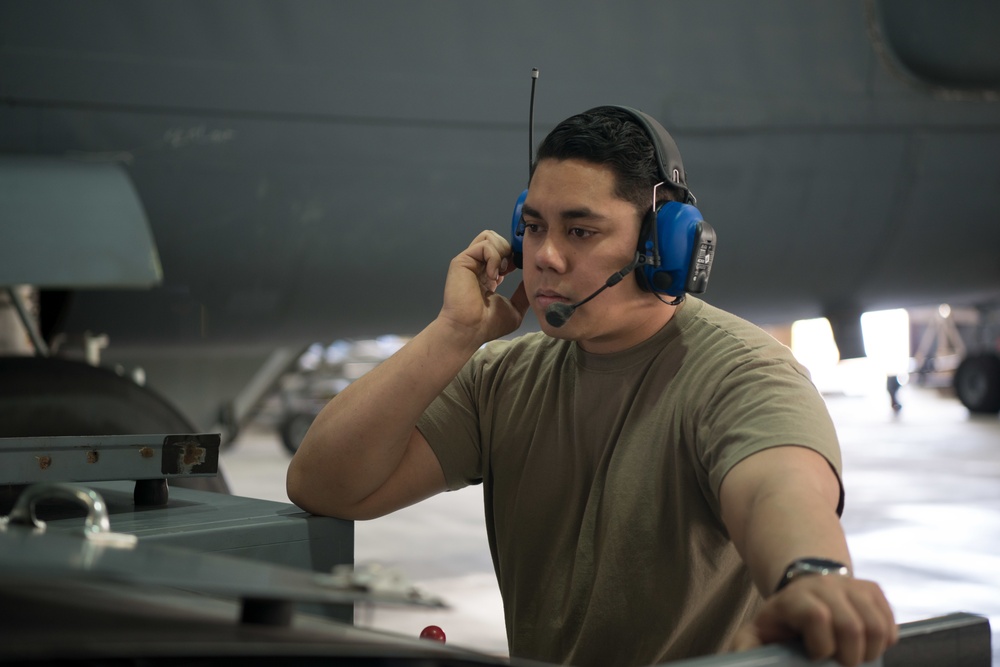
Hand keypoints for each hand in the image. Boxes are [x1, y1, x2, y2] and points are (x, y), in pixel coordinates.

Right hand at [438, 230, 528, 343]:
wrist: (470, 331)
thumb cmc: (488, 325)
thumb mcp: (514, 308)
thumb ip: (522, 293)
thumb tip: (533, 281)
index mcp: (488, 274)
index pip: (501, 250)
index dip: (513, 254)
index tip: (518, 269)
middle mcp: (478, 265)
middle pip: (495, 238)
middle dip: (508, 249)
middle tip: (510, 269)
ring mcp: (469, 262)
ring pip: (489, 236)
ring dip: (501, 251)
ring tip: (500, 272)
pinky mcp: (462, 261)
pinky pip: (484, 245)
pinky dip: (494, 257)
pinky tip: (493, 276)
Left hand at [729, 575, 897, 665]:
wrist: (803, 591)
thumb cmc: (782, 621)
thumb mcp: (758, 632)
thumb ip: (747, 646)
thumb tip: (741, 660)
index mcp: (794, 598)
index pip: (817, 617)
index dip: (822, 645)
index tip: (815, 656)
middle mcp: (824, 586)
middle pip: (851, 626)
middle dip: (850, 656)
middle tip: (842, 664)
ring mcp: (851, 586)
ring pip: (876, 625)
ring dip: (870, 651)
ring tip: (856, 658)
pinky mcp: (872, 590)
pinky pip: (890, 620)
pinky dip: (886, 640)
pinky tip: (868, 646)